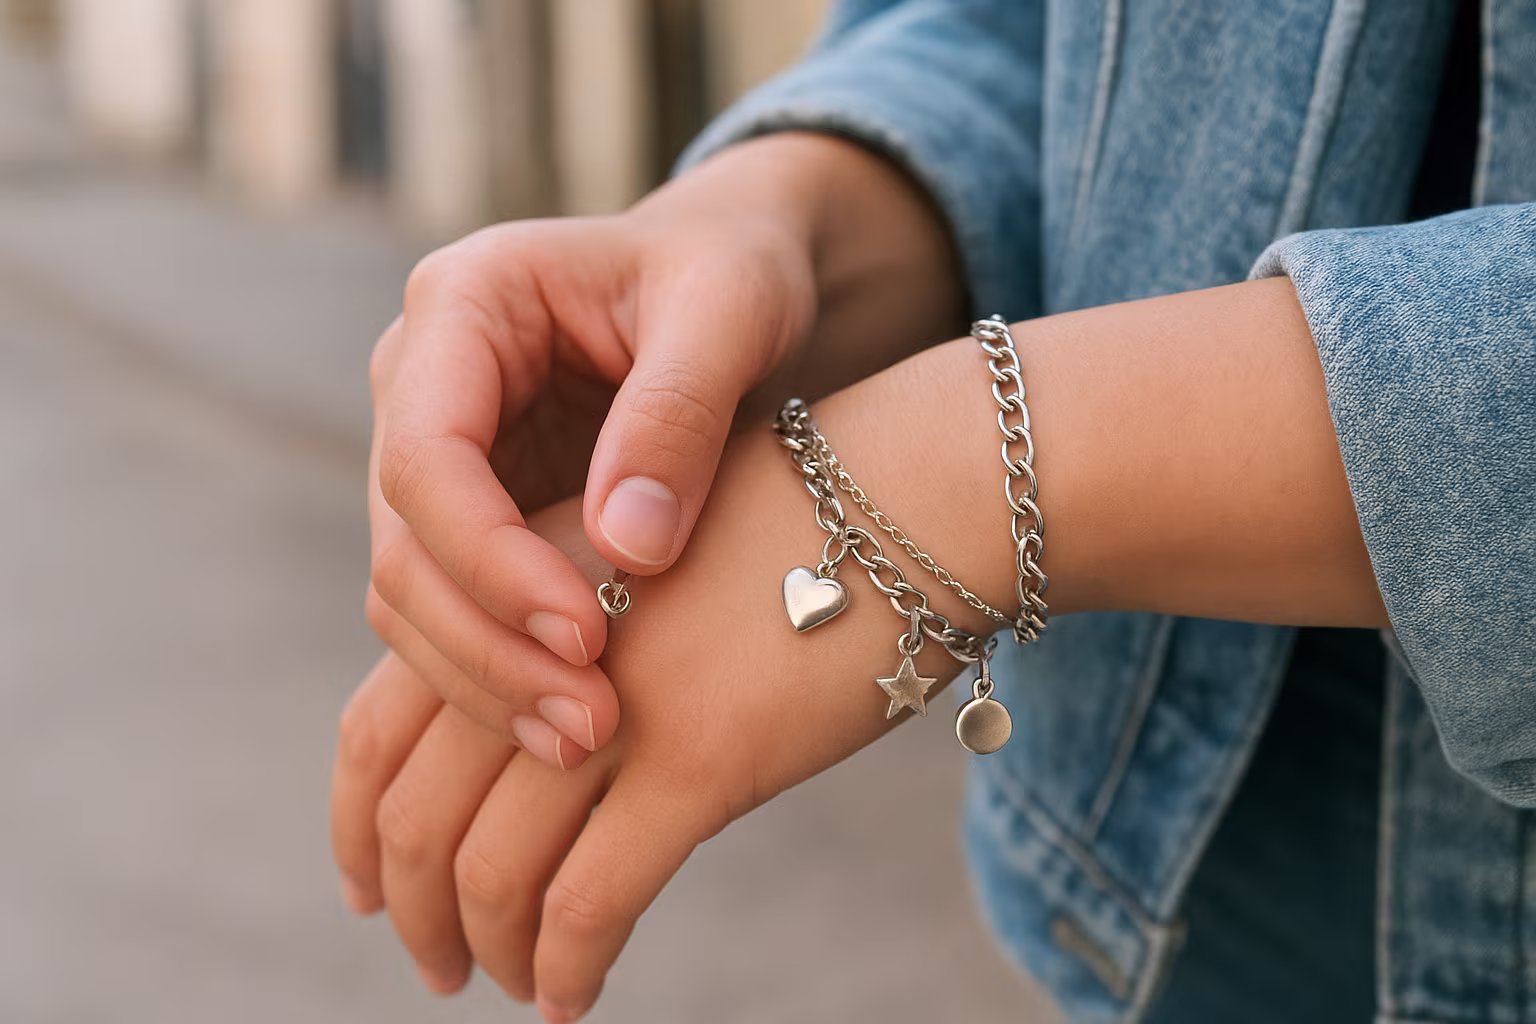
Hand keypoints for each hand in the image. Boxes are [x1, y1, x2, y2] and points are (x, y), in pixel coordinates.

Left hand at [337, 412, 985, 1019]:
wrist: (908, 493)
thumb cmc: (798, 524)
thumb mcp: (650, 553)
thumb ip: (577, 629)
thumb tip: (542, 734)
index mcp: (517, 592)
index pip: (379, 724)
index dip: (358, 822)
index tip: (372, 883)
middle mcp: (543, 647)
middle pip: (416, 809)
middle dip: (412, 906)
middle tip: (432, 958)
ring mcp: (617, 704)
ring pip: (493, 868)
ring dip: (486, 949)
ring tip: (506, 985)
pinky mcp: (700, 760)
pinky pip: (591, 899)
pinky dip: (565, 966)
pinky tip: (574, 998)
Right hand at [364, 133, 965, 768]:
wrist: (727, 281)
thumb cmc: (730, 271)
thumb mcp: (727, 308)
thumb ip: (677, 413)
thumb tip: (628, 553)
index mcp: (461, 305)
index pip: (426, 458)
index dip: (490, 561)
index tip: (584, 636)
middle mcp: (423, 386)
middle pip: (405, 545)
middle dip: (489, 646)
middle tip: (590, 723)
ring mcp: (441, 458)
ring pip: (415, 596)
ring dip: (488, 680)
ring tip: (586, 740)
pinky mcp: (476, 517)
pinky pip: (459, 612)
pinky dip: (504, 673)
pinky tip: (572, 726)